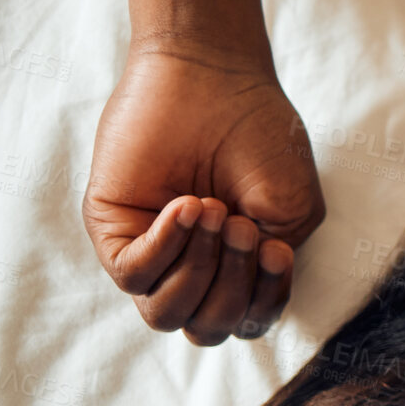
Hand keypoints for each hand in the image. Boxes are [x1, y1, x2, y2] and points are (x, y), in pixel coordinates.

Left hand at [83, 46, 325, 344]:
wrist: (214, 77)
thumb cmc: (259, 135)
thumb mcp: (291, 213)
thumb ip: (272, 270)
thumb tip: (237, 306)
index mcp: (238, 270)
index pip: (247, 322)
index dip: (265, 301)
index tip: (277, 249)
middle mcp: (192, 268)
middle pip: (206, 328)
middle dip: (233, 286)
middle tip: (242, 226)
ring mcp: (151, 251)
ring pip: (166, 314)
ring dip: (200, 270)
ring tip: (215, 212)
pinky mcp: (113, 229)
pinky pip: (133, 274)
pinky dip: (167, 246)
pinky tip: (188, 205)